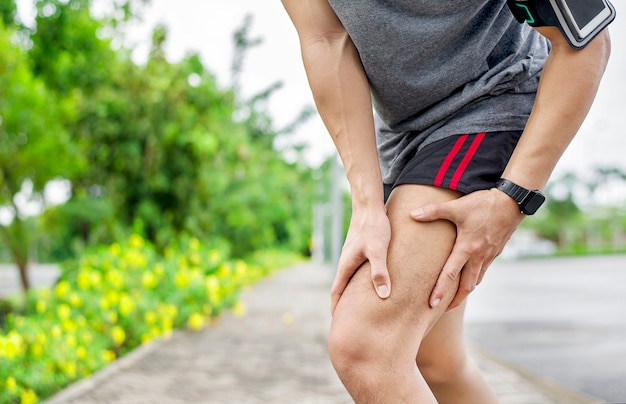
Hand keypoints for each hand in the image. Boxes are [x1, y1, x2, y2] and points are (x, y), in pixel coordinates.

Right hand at [331, 207, 391, 313]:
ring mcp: (352, 256)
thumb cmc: (374, 228)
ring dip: (352, 293)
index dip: (337, 309)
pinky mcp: (360, 250)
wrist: (370, 206)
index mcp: (346, 266)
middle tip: (348, 322)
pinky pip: (357, 271)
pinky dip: (360, 282)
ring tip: (359, 307)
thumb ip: (380, 273)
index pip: (337, 292)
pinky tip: (372, 284)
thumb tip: (383, 296)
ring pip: (349, 279)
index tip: (338, 324)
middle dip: (343, 305)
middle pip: (341, 288)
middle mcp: (346, 262)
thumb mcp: (378, 251)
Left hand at [411, 189, 524, 310]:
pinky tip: (469, 276)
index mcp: (467, 248)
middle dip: (455, 300)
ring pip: (476, 279)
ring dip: (466, 290)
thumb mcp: (457, 206)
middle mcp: (479, 256)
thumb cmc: (484, 204)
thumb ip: (433, 211)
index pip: (450, 274)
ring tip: (455, 297)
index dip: (440, 290)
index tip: (432, 304)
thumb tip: (412, 214)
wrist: (513, 202)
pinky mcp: (495, 251)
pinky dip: (475, 278)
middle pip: (466, 286)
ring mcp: (489, 255)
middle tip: (443, 310)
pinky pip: (483, 270)